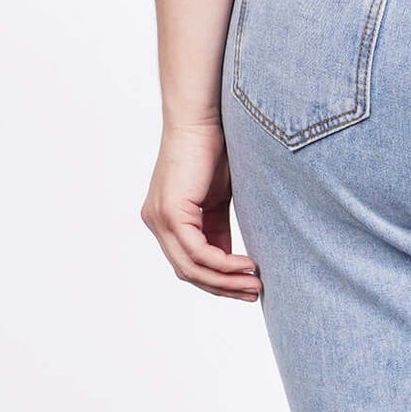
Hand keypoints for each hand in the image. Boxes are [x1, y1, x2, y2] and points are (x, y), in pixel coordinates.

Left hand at [141, 121, 261, 298]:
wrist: (203, 118)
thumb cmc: (215, 148)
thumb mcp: (217, 199)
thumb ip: (218, 228)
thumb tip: (232, 260)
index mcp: (166, 219)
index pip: (189, 262)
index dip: (218, 280)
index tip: (248, 285)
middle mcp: (156, 222)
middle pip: (188, 271)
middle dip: (223, 287)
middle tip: (254, 293)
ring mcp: (160, 219)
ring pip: (191, 267)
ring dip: (225, 281)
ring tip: (254, 284)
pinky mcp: (170, 214)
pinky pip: (198, 253)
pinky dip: (223, 264)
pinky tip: (246, 265)